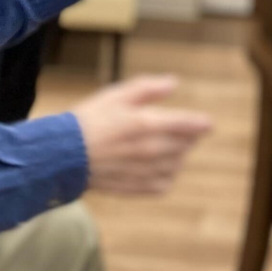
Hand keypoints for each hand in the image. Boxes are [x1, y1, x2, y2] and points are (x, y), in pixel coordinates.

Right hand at [71, 75, 212, 195]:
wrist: (64, 155)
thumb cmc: (89, 120)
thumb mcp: (116, 95)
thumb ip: (147, 88)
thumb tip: (173, 83)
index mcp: (147, 124)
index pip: (188, 125)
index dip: (200, 123)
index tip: (207, 124)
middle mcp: (151, 150)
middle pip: (185, 145)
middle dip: (187, 137)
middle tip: (180, 130)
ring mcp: (145, 171)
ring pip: (177, 165)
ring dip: (178, 155)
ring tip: (167, 147)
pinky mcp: (137, 187)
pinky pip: (164, 184)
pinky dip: (167, 175)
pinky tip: (157, 167)